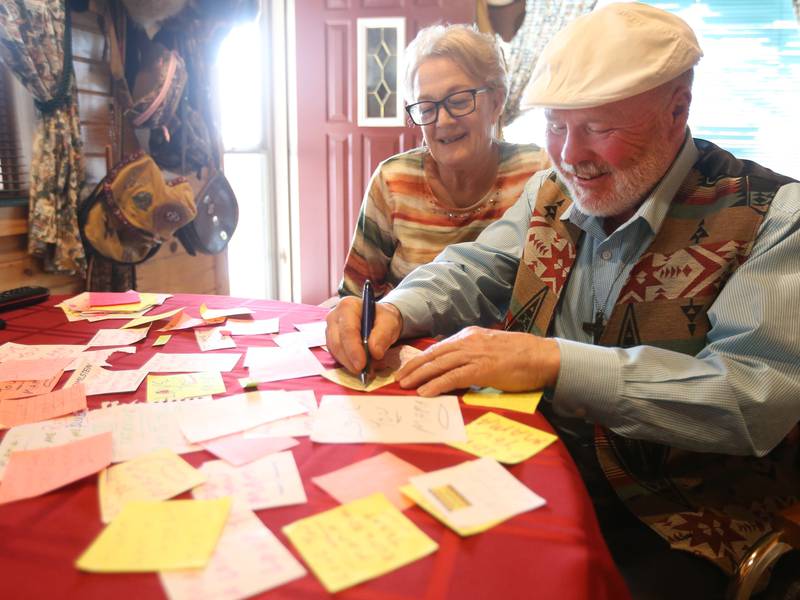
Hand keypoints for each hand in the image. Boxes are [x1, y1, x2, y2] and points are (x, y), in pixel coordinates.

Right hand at [325, 297, 403, 373]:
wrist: (379, 321)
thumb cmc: (383, 319)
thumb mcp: (390, 323)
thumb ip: (383, 335)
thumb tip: (375, 353)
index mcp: (348, 306)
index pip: (348, 330)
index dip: (354, 349)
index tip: (362, 364)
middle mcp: (335, 316)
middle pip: (337, 342)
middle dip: (350, 360)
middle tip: (363, 372)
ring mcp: (330, 328)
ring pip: (335, 350)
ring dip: (348, 363)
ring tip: (364, 371)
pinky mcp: (331, 340)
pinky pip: (336, 354)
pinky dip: (347, 363)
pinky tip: (358, 367)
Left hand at [396, 326, 560, 396]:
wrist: (543, 356)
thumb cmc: (522, 356)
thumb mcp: (491, 349)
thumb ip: (474, 355)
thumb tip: (459, 369)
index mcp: (470, 336)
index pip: (439, 347)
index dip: (422, 358)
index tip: (409, 368)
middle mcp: (468, 341)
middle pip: (433, 354)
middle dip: (413, 366)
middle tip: (397, 377)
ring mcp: (475, 354)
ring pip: (439, 364)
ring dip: (419, 375)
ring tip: (404, 385)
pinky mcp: (482, 369)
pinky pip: (453, 377)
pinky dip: (436, 384)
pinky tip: (425, 392)